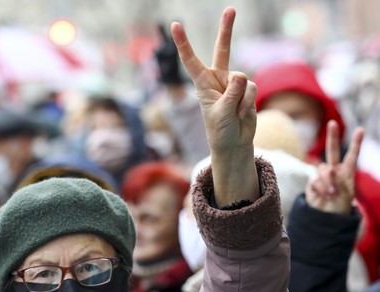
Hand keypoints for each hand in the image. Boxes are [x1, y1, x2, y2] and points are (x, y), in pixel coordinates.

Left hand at [171, 7, 258, 206]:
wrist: (234, 143)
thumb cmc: (219, 130)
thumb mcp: (221, 114)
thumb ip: (231, 94)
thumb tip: (241, 76)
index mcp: (202, 83)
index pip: (191, 60)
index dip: (183, 43)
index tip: (175, 25)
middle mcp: (217, 79)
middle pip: (223, 50)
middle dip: (226, 30)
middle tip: (231, 9)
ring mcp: (234, 83)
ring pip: (242, 79)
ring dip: (240, 99)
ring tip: (233, 114)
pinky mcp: (248, 90)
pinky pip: (252, 89)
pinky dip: (248, 103)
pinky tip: (242, 114)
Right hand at [306, 121, 363, 214]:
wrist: (326, 219)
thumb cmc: (340, 206)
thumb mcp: (345, 194)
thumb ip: (337, 180)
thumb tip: (329, 169)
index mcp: (347, 173)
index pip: (352, 156)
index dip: (356, 143)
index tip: (360, 129)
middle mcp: (334, 172)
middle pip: (332, 152)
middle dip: (333, 137)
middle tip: (332, 123)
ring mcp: (322, 177)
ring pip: (323, 169)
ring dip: (328, 180)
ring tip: (332, 193)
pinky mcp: (312, 184)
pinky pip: (315, 181)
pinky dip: (321, 188)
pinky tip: (325, 196)